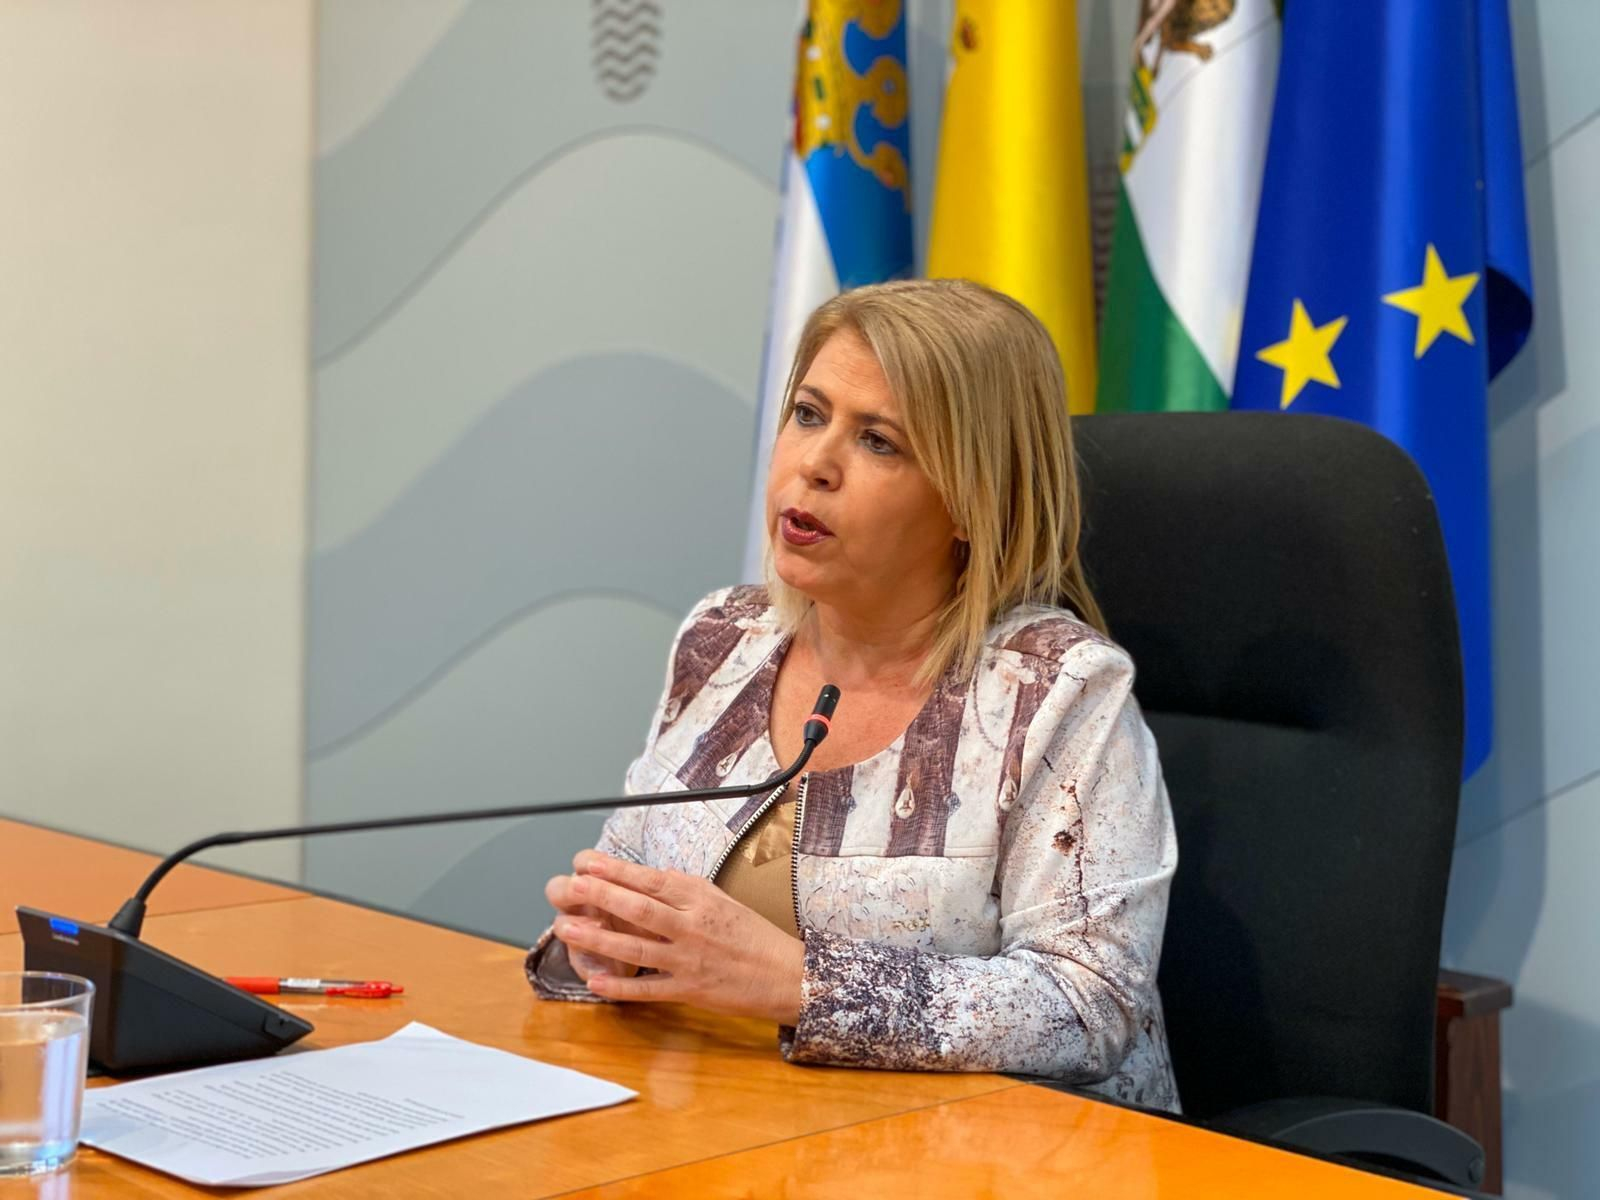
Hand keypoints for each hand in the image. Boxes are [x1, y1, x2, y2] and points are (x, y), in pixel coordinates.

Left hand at [547, 850, 803, 1023]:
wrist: (787, 974)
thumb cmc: (753, 936)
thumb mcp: (721, 900)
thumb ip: (684, 891)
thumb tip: (650, 878)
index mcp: (700, 898)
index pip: (651, 880)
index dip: (616, 870)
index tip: (586, 861)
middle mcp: (692, 925)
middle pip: (639, 909)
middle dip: (600, 896)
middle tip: (568, 887)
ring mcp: (689, 959)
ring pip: (637, 947)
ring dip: (599, 938)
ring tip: (567, 928)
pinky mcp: (690, 990)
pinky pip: (649, 988)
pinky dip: (620, 987)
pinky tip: (594, 981)